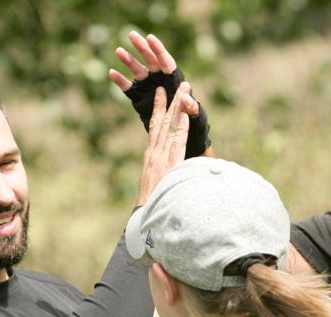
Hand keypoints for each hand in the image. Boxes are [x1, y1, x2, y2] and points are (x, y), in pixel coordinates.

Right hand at [109, 32, 210, 157]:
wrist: (182, 137)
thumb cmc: (194, 125)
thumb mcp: (196, 117)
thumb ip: (191, 107)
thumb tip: (186, 98)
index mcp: (175, 81)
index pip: (166, 62)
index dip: (159, 50)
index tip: (150, 38)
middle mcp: (161, 81)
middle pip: (151, 61)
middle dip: (142, 48)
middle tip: (131, 35)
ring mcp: (149, 89)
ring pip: (138, 71)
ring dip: (128, 61)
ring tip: (118, 51)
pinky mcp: (140, 99)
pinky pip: (128, 88)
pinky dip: (121, 81)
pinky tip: (111, 73)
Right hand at [136, 82, 190, 206]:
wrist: (145, 219)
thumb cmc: (152, 205)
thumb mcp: (155, 185)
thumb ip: (163, 173)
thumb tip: (170, 169)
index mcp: (150, 157)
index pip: (155, 128)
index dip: (160, 109)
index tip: (163, 94)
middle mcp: (154, 154)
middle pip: (163, 122)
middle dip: (172, 101)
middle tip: (179, 83)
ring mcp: (160, 159)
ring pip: (170, 127)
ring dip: (178, 108)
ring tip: (185, 90)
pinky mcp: (168, 166)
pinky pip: (176, 144)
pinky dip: (180, 128)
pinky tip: (184, 115)